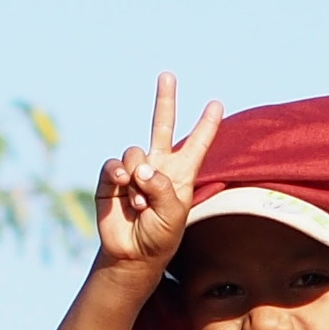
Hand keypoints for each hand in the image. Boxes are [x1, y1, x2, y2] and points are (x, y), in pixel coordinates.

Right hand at [95, 72, 224, 272]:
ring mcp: (134, 170)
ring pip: (135, 152)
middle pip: (162, 126)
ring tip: (141, 202)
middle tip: (168, 75)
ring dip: (138, 176)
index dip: (207, 125)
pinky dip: (119, 173)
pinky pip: (114, 164)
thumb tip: (141, 167)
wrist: (132, 254)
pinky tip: (124, 186)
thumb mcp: (173, 214)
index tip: (216, 103)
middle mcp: (158, 166)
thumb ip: (162, 187)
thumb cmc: (161, 236)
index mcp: (181, 174)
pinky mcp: (112, 178)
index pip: (197, 144)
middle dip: (165, 100)